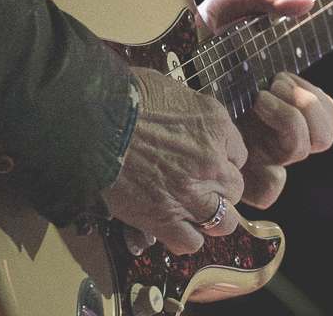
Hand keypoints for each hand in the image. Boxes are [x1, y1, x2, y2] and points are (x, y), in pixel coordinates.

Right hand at [101, 66, 248, 254]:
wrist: (93, 122)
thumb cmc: (126, 99)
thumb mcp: (174, 91)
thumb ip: (193, 113)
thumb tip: (190, 122)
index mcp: (216, 125)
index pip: (239, 154)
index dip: (222, 160)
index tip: (207, 162)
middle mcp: (211, 161)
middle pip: (236, 189)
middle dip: (220, 190)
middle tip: (199, 187)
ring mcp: (190, 193)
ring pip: (224, 222)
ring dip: (211, 218)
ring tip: (193, 213)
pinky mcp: (163, 217)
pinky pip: (191, 242)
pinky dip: (186, 238)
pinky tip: (174, 226)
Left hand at [199, 0, 332, 208]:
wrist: (153, 57)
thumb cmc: (194, 36)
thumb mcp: (232, 7)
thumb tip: (306, 3)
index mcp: (282, 101)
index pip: (328, 117)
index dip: (316, 102)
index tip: (283, 75)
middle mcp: (271, 131)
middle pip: (321, 140)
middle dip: (304, 108)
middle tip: (271, 84)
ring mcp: (251, 152)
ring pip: (299, 160)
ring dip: (288, 128)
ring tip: (257, 100)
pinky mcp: (228, 169)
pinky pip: (264, 192)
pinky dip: (262, 174)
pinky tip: (238, 139)